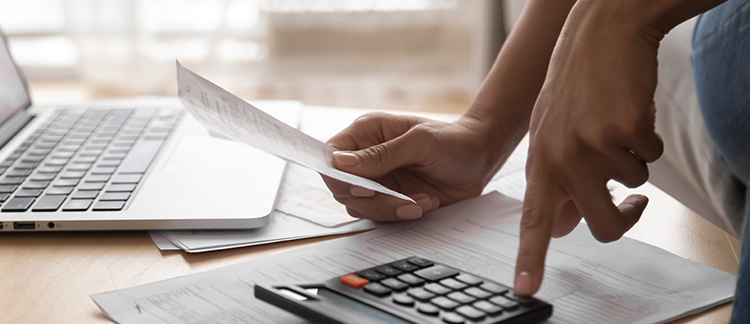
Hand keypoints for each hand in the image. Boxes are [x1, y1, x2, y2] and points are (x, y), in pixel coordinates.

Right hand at [323, 112, 504, 221]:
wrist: (479, 160)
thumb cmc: (452, 141)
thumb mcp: (420, 142)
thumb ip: (381, 154)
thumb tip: (340, 163)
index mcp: (366, 133)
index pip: (331, 156)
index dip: (338, 177)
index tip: (363, 189)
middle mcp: (365, 158)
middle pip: (341, 188)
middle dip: (372, 200)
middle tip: (401, 200)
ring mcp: (376, 180)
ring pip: (359, 207)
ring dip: (390, 210)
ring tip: (422, 201)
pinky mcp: (389, 200)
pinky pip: (380, 217)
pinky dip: (402, 215)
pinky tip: (425, 203)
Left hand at [514, 2, 664, 295]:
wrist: (599, 34)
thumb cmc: (576, 88)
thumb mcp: (553, 134)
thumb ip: (557, 181)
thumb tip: (567, 227)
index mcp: (540, 163)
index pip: (534, 220)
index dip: (531, 257)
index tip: (526, 288)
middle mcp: (561, 159)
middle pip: (603, 227)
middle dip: (626, 219)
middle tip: (635, 202)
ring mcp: (592, 145)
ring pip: (634, 187)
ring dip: (633, 162)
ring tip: (615, 125)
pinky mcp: (625, 130)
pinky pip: (652, 158)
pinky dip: (648, 140)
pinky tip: (628, 111)